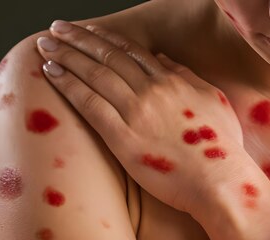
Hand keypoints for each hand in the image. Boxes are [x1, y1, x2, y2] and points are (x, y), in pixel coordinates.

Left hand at [36, 22, 244, 216]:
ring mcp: (136, 112)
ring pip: (94, 74)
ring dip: (66, 56)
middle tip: (56, 29)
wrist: (221, 180)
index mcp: (173, 81)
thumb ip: (188, 77)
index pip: (132, 52)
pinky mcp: (123, 138)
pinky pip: (89, 104)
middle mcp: (151, 90)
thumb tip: (164, 60)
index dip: (106, 39)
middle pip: (107, 56)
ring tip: (45, 45)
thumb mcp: (215, 102)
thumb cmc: (224, 149)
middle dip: (78, 39)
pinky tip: (52, 73)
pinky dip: (68, 85)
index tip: (88, 31)